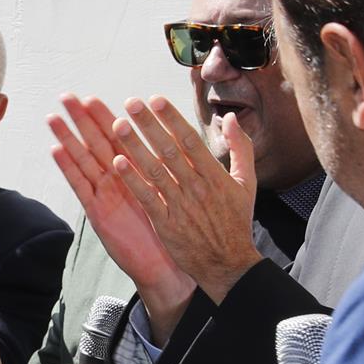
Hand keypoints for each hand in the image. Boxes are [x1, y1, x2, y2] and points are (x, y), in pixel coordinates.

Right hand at [48, 93, 195, 329]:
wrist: (169, 266)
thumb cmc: (179, 230)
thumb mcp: (185, 191)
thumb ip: (184, 164)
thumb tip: (188, 140)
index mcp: (138, 174)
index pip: (120, 139)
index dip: (108, 117)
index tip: (94, 97)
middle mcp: (118, 182)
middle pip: (97, 143)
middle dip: (82, 120)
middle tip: (67, 97)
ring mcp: (106, 196)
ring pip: (84, 160)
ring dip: (68, 139)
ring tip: (53, 118)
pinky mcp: (99, 213)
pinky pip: (82, 187)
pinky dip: (69, 169)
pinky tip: (57, 151)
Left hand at [110, 96, 262, 304]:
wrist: (228, 263)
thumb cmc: (235, 221)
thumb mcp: (246, 182)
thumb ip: (240, 147)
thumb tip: (230, 118)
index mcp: (215, 174)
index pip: (189, 139)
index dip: (171, 118)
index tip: (155, 99)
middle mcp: (197, 186)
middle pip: (169, 150)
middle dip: (149, 125)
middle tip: (131, 103)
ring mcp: (180, 205)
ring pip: (154, 170)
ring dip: (135, 147)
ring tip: (117, 126)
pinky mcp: (166, 224)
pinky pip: (147, 198)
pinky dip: (133, 180)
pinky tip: (117, 163)